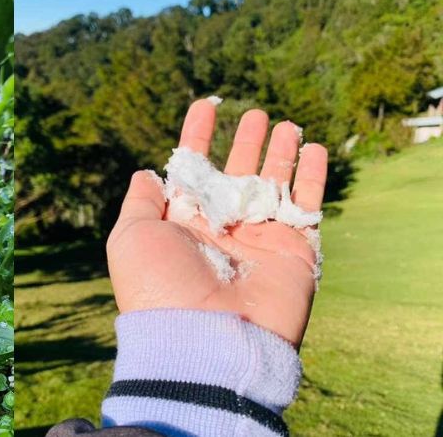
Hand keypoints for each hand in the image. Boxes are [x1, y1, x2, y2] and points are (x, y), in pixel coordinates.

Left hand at [106, 99, 327, 347]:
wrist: (204, 340)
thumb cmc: (159, 286)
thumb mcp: (132, 237)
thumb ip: (141, 202)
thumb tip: (146, 174)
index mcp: (184, 223)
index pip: (193, 170)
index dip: (197, 136)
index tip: (205, 105)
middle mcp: (222, 229)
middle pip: (237, 174)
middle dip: (245, 143)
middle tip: (255, 114)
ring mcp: (260, 239)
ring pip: (274, 184)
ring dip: (279, 153)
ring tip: (284, 123)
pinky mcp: (295, 252)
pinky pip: (308, 206)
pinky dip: (314, 176)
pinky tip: (314, 149)